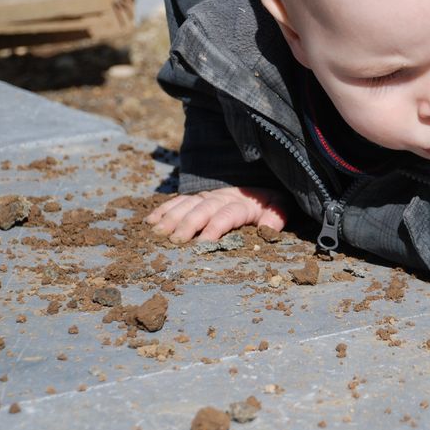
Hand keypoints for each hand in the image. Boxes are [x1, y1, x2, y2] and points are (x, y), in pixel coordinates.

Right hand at [144, 186, 288, 243]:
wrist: (261, 186)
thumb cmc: (269, 203)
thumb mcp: (280, 207)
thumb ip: (276, 216)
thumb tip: (268, 227)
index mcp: (242, 203)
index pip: (227, 214)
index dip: (215, 227)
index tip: (202, 243)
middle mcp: (222, 197)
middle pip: (203, 209)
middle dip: (188, 223)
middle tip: (174, 240)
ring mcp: (208, 195)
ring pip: (187, 204)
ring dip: (171, 217)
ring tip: (157, 232)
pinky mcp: (198, 197)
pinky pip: (178, 201)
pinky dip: (163, 209)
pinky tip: (150, 221)